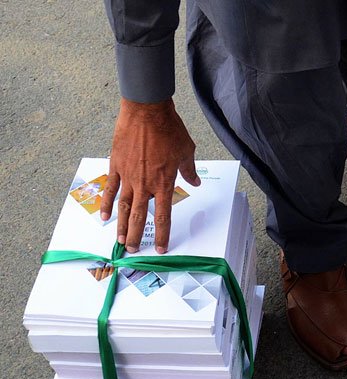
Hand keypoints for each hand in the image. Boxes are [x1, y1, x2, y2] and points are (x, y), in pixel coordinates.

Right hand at [100, 98, 199, 253]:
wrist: (147, 112)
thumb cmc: (169, 130)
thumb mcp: (186, 151)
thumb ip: (189, 170)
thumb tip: (195, 181)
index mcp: (164, 183)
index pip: (164, 216)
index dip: (163, 234)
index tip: (161, 248)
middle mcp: (145, 184)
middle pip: (140, 217)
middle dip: (137, 236)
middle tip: (134, 250)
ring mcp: (129, 176)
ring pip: (124, 207)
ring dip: (121, 226)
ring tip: (120, 241)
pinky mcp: (116, 166)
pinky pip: (110, 189)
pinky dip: (106, 204)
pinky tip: (103, 217)